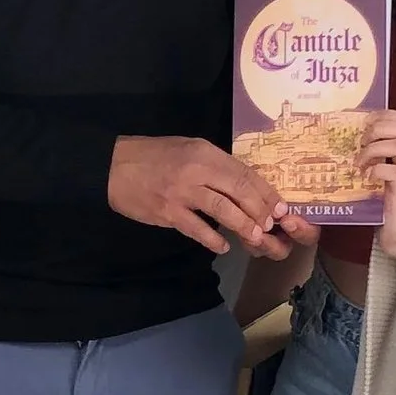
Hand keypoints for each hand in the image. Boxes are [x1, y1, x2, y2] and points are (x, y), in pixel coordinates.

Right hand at [109, 135, 315, 256]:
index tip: (281, 208)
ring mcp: (182, 192)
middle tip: (272, 225)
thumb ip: (214, 165)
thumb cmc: (154, 156)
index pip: (243, 172)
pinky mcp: (167, 212)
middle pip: (238, 190)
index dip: (265, 192)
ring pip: (222, 209)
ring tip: (256, 238)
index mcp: (205, 152)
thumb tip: (243, 186)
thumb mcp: (189, 148)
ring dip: (243, 225)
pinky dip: (212, 239)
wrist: (114, 166)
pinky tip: (222, 246)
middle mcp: (196, 170)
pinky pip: (196, 228)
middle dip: (260, 210)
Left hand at [363, 109, 395, 256]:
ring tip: (361, 159)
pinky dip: (377, 170)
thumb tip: (352, 133)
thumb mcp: (385, 169)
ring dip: (376, 148)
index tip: (367, 122)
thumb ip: (377, 152)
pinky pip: (394, 171)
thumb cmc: (388, 199)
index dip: (388, 115)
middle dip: (381, 128)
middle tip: (363, 141)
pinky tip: (366, 177)